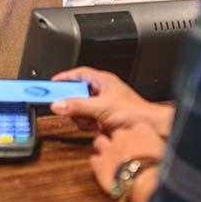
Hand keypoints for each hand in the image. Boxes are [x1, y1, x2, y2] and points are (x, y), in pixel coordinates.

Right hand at [50, 67, 170, 135]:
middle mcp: (103, 91)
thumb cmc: (135, 112)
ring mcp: (103, 105)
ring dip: (82, 117)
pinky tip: (96, 127)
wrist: (149, 128)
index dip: (64, 77)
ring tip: (91, 120)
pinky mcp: (104, 118)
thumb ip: (78, 106)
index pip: (79, 73)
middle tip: (68, 108)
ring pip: (80, 108)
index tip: (51, 83)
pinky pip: (87, 120)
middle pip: (77, 93)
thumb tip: (58, 104)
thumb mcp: (101, 107)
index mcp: (103, 80)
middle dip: (74, 104)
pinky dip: (88, 124)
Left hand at [90, 123, 165, 201]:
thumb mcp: (164, 152)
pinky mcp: (99, 163)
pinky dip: (98, 164)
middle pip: (116, 133)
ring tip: (111, 160)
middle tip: (125, 153)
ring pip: (99, 141)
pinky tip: (104, 171)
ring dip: (104, 149)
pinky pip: (93, 159)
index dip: (135, 136)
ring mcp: (109, 148)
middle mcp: (123, 135)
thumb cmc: (159, 168)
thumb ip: (155, 147)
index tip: (138, 143)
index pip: (135, 127)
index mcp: (141, 130)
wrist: (146, 183)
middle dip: (119, 141)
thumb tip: (156, 152)